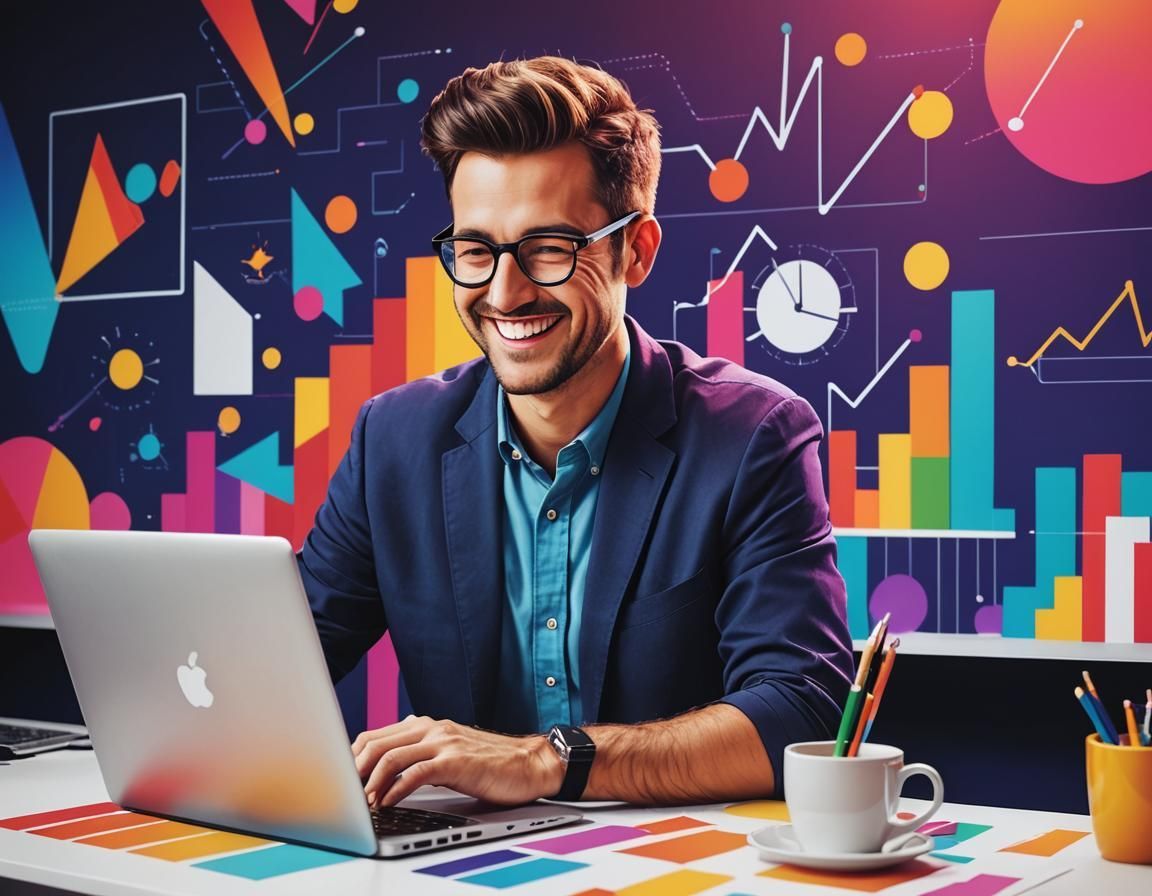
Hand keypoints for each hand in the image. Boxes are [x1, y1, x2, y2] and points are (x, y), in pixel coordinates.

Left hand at [351, 715, 564, 807]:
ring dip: (369, 784)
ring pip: (390, 757)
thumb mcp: (450, 752)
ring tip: (363, 804)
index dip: (351, 759)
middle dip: (352, 771)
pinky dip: (394, 790)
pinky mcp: (455, 761)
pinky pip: (415, 773)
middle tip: (344, 795)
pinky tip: (387, 804)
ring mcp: (443, 742)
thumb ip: (422, 753)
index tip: (341, 781)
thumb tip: (391, 764)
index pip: (374, 736)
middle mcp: (432, 728)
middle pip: (375, 744)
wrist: (530, 763)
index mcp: (427, 726)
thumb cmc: (492, 763)